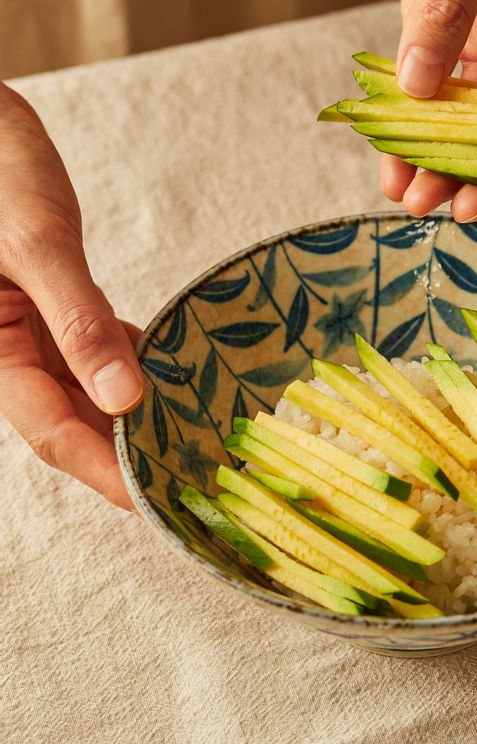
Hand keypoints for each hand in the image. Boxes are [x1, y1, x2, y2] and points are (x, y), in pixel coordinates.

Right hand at [0, 84, 142, 509]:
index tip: (153, 500)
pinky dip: (133, 368)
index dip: (104, 471)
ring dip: (133, 419)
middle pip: (73, 423)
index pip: (53, 432)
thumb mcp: (39, 247)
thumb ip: (78, 323)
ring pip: (88, 393)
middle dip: (124, 457)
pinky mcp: (58, 310)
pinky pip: (98, 354)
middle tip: (184, 482)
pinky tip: (171, 378)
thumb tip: (123, 399)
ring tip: (188, 441)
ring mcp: (36, 333)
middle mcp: (13, 352)